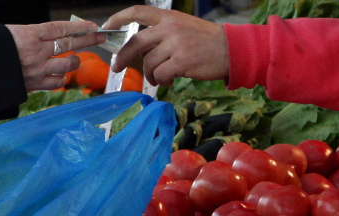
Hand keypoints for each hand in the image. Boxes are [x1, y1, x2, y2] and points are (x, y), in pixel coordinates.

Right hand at [7, 21, 106, 90]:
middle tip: (100, 38)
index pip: (61, 28)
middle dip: (88, 40)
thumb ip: (33, 36)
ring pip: (68, 65)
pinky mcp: (35, 85)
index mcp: (30, 35)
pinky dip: (61, 78)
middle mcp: (37, 52)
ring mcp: (37, 70)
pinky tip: (58, 75)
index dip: (79, 27)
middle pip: (70, 45)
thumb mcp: (11, 33)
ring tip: (72, 59)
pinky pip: (57, 82)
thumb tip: (50, 37)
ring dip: (73, 61)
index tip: (93, 26)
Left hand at [104, 7, 227, 85]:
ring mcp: (176, 44)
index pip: (137, 12)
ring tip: (158, 78)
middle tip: (118, 66)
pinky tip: (168, 80)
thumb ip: (163, 33)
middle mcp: (170, 28)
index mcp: (169, 17)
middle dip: (123, 56)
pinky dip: (161, 80)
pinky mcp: (182, 62)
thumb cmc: (207, 42)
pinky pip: (161, 74)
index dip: (119, 18)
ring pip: (149, 63)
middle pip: (136, 42)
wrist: (231, 50)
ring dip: (150, 73)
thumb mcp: (184, 27)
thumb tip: (140, 49)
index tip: (107, 26)